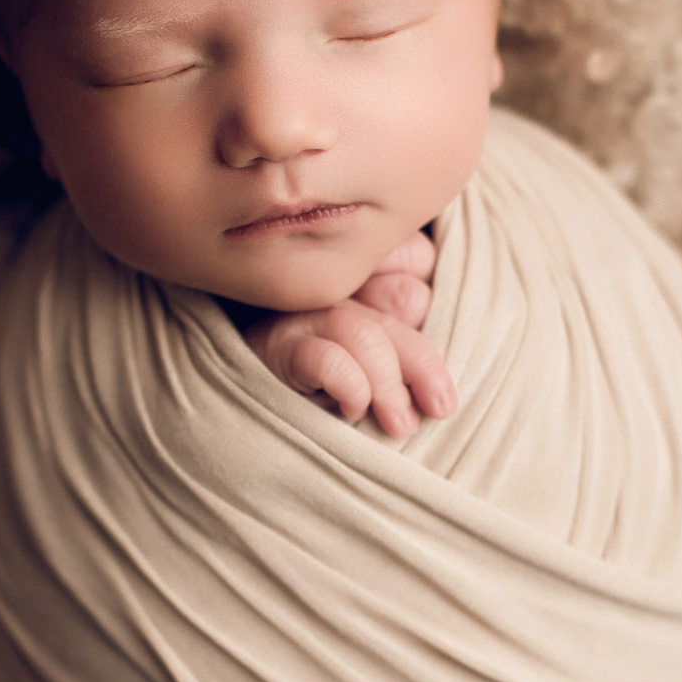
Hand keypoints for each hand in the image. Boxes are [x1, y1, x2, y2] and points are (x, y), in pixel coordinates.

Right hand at [245, 232, 456, 436]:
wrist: (239, 386)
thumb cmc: (317, 360)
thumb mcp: (366, 332)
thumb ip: (401, 327)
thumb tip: (442, 383)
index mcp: (362, 263)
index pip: (417, 257)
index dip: (428, 300)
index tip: (423, 341)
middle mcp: (334, 279)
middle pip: (403, 299)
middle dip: (423, 361)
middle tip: (440, 408)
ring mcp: (302, 310)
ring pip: (365, 333)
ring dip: (390, 385)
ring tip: (400, 425)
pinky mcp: (277, 347)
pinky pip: (328, 360)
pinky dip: (350, 388)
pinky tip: (351, 410)